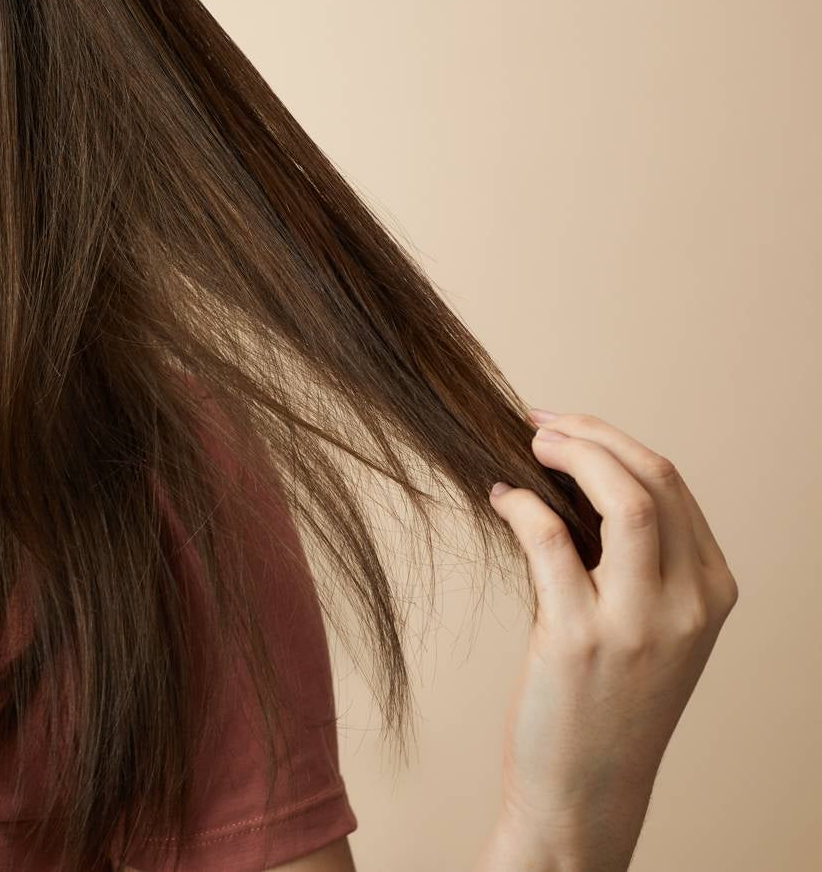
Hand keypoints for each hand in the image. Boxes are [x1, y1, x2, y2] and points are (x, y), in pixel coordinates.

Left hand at [485, 408, 739, 871]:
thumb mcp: (648, 626)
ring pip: (625, 499)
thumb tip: (571, 476)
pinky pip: (550, 540)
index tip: (565, 425)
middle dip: (592, 434)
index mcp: (713, 591)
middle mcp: (689, 603)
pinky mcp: (580, 638)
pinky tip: (499, 500)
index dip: (614, 440)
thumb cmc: (604, 700)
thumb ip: (632, 560)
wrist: (587, 788)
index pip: (673, 483)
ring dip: (569, 454)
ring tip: (525, 445)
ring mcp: (640, 622)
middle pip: (654, 477)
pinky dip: (521, 505)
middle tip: (539, 424)